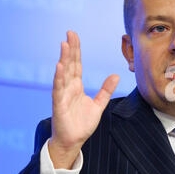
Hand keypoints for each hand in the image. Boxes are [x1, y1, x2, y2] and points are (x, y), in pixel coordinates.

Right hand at [48, 31, 119, 168]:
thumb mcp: (98, 104)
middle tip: (70, 33)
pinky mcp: (59, 104)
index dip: (76, 50)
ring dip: (64, 59)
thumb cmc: (82, 123)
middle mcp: (68, 87)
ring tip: (64, 44)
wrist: (73, 140)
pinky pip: (59, 89)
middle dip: (70, 49)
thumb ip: (106, 90)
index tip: (74, 36)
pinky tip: (60, 66)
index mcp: (76, 86)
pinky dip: (59, 78)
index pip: (77, 64)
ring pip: (63, 73)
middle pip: (70, 64)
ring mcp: (62, 95)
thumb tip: (115, 75)